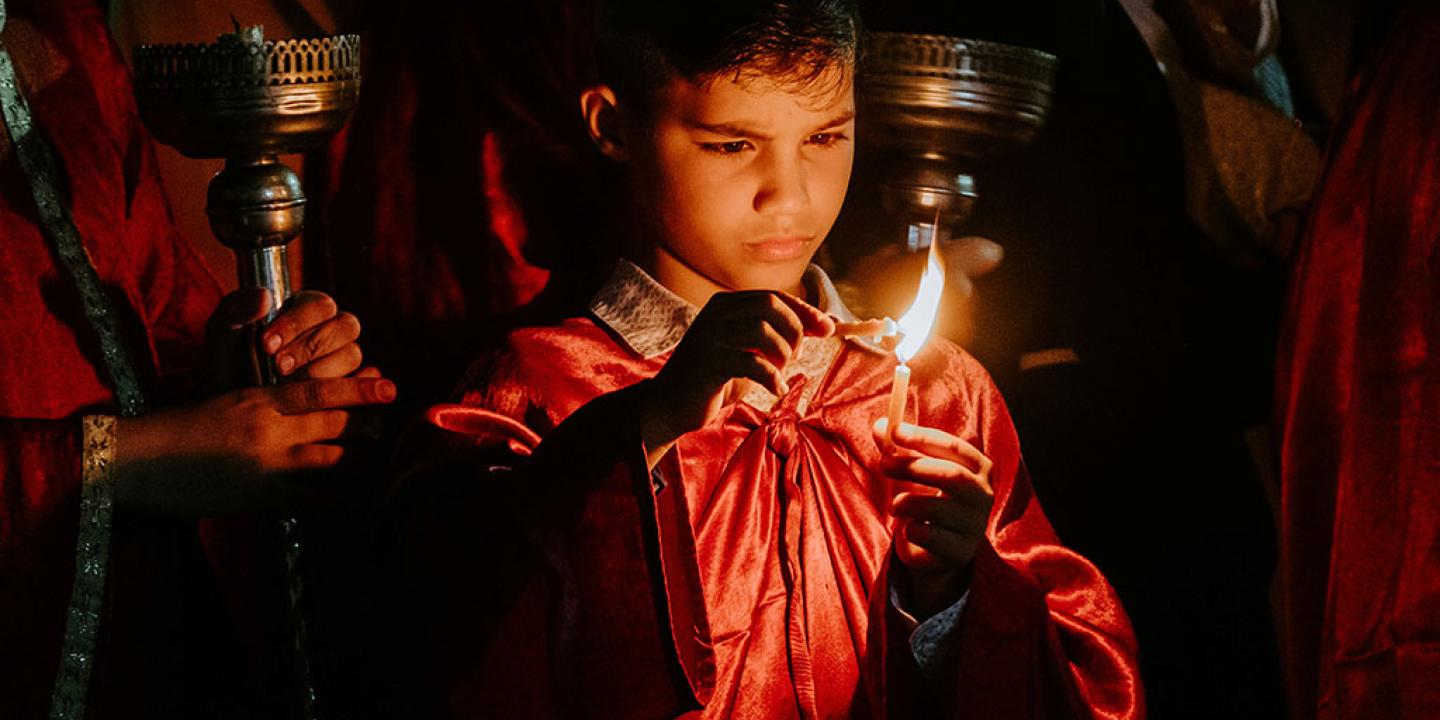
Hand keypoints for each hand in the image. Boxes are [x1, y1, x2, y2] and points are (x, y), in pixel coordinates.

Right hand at [112, 374, 395, 515]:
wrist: (132, 462)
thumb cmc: (173, 430)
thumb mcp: (219, 395)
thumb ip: (260, 392)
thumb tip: (294, 391)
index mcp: (256, 397)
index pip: (319, 388)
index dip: (359, 387)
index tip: (389, 384)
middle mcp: (267, 426)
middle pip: (335, 422)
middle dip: (368, 425)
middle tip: (390, 428)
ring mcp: (266, 463)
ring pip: (334, 458)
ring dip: (364, 461)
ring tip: (385, 462)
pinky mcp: (260, 497)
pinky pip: (316, 499)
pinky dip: (345, 500)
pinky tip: (365, 501)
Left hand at [207, 290, 363, 390]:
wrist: (231, 400)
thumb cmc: (231, 360)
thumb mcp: (224, 332)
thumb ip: (237, 308)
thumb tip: (264, 297)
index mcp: (306, 307)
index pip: (321, 304)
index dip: (298, 323)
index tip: (267, 344)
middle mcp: (330, 329)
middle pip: (345, 326)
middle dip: (310, 347)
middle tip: (278, 366)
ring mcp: (341, 358)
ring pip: (352, 354)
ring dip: (322, 370)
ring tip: (290, 383)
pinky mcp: (346, 386)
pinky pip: (361, 383)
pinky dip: (350, 386)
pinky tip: (326, 399)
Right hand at [639, 291, 833, 466]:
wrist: (670, 405)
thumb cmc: (715, 379)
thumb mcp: (748, 352)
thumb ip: (777, 336)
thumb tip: (827, 324)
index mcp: (725, 305)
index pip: (774, 296)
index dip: (805, 311)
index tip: (829, 329)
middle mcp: (715, 313)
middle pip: (771, 306)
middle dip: (795, 330)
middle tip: (794, 357)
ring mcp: (709, 336)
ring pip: (763, 330)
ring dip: (782, 353)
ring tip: (779, 372)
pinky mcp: (708, 363)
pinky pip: (752, 363)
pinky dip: (772, 378)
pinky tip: (775, 389)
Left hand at [873, 417, 993, 615]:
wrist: (937, 551)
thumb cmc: (929, 500)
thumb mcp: (915, 471)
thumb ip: (898, 449)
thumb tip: (879, 426)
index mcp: (978, 468)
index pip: (954, 447)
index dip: (923, 438)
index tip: (894, 431)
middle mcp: (983, 494)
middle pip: (951, 475)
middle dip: (914, 467)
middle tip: (883, 464)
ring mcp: (974, 524)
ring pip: (940, 507)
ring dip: (909, 501)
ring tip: (894, 505)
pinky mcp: (961, 551)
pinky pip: (932, 536)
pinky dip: (913, 529)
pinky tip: (907, 529)